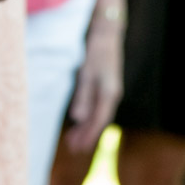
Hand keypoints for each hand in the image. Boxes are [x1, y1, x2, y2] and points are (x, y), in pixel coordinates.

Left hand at [65, 15, 121, 151]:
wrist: (107, 35)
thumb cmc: (95, 52)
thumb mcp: (86, 74)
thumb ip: (83, 96)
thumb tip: (77, 118)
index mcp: (109, 94)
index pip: (98, 121)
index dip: (88, 136)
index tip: (78, 148)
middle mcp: (111, 95)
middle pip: (99, 121)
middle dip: (86, 135)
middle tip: (73, 149)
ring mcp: (110, 90)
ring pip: (98, 115)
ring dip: (86, 127)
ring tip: (74, 139)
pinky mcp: (106, 86)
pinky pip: (98, 107)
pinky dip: (89, 117)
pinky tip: (80, 121)